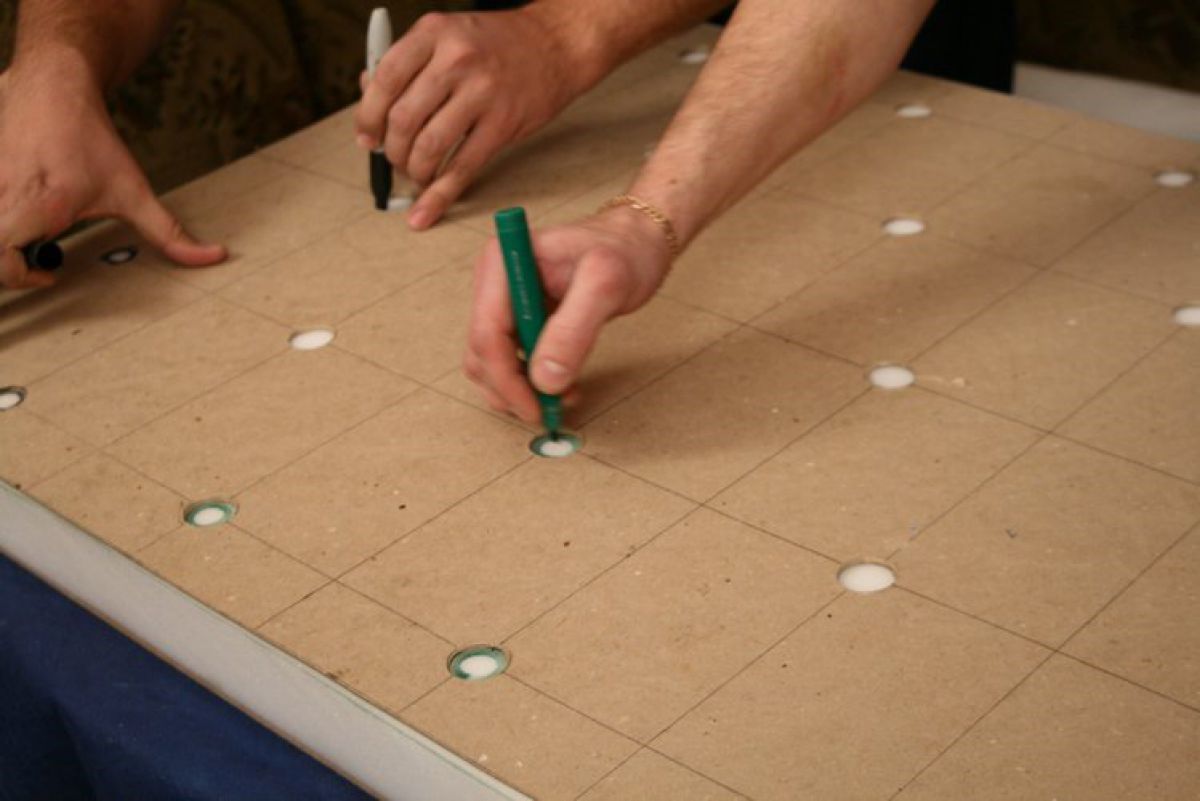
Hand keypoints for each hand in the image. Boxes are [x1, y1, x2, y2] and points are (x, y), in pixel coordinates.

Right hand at [0, 59, 224, 289]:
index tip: (51, 274)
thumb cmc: (91, 138)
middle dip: (4, 268)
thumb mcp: (133, 189)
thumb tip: (214, 256)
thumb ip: (168, 231)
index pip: (0, 255)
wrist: (54, 83)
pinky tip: (18, 216)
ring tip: (25, 241)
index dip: (18, 277)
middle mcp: (5, 194)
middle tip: (32, 265)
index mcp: (42, 205)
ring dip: (0, 241)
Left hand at [355, 9, 591, 229]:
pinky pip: (462, 168)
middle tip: (395, 160)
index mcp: (434, 32)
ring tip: (417, 173)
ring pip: (429, 146)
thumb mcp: (448, 35)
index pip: (385, 79)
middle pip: (404, 118)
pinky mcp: (503, 124)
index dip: (368, 116)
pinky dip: (439, 196)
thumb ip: (409, 64)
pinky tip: (425, 210)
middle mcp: (456, 59)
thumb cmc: (497, 44)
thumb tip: (368, 100)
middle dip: (392, 150)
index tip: (367, 138)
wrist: (554, 45)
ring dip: (414, 170)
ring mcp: (482, 93)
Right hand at [465, 207, 672, 421]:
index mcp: (503, 263)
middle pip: (481, 354)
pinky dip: (532, 382)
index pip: (486, 334)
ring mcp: (505, 302)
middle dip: (511, 389)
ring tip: (563, 397)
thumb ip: (574, 329)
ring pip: (491, 364)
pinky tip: (564, 386)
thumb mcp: (606, 284)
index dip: (506, 379)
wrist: (636, 242)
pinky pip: (512, 361)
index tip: (535, 406)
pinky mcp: (519, 319)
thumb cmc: (624, 251)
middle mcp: (495, 282)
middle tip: (549, 411)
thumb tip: (544, 379)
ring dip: (520, 391)